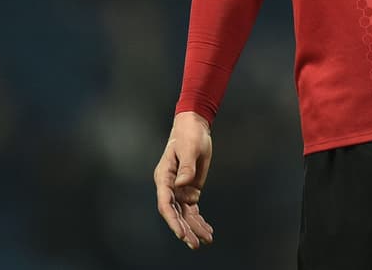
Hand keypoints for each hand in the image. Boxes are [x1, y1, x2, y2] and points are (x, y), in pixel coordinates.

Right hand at [154, 111, 214, 248]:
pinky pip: (193, 209)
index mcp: (164, 177)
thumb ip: (187, 166)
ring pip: (185, 214)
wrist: (195, 127)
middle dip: (184, 230)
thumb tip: (183, 184)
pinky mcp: (190, 189)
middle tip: (194, 244)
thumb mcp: (190, 148)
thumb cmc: (189, 135)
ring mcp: (179, 189)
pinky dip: (199, 220)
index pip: (165, 203)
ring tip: (206, 241)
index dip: (172, 220)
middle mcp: (169, 187)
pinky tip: (207, 231)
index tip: (180, 233)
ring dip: (194, 228)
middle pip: (175, 213)